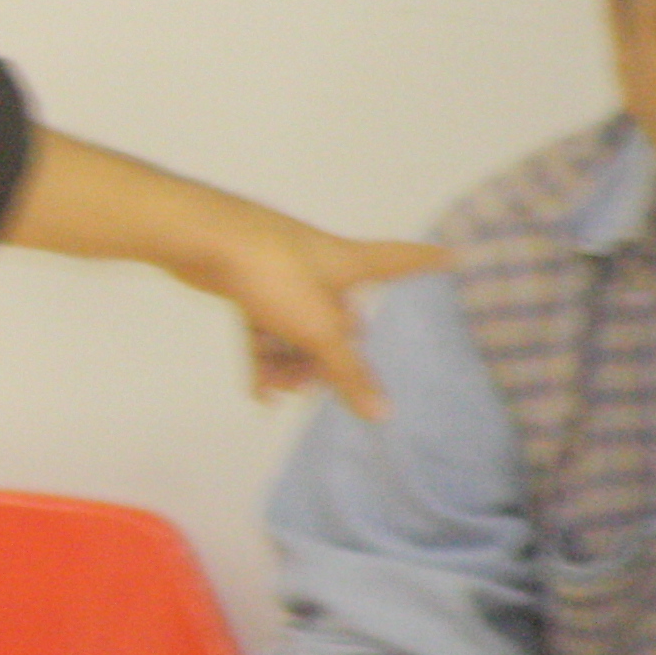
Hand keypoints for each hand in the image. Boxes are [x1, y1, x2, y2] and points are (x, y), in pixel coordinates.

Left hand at [178, 222, 448, 423]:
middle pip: (343, 316)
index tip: (453, 255)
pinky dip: (265, 356)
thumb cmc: (276, 274)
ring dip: (293, 362)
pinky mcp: (248, 284)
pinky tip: (259, 391)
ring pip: (300, 326)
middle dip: (330, 354)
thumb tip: (382, 414)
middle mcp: (322, 266)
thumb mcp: (318, 330)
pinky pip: (267, 328)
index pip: (402, 260)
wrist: (202, 240)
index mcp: (351, 263)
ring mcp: (284, 274)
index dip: (427, 261)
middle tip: (312, 384)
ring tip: (278, 390)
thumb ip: (348, 373)